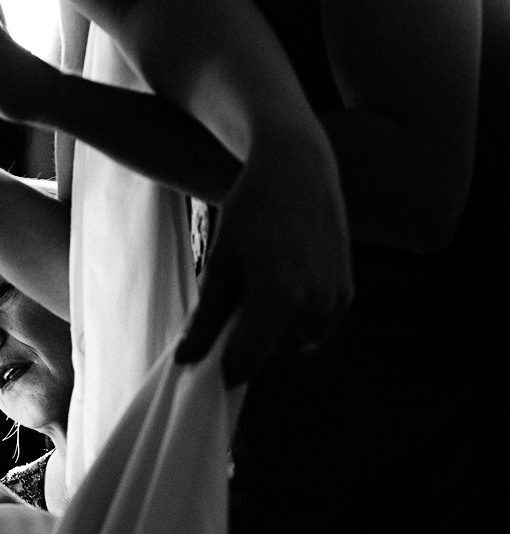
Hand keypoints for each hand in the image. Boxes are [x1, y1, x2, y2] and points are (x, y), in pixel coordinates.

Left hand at [176, 126, 352, 385]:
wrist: (299, 167)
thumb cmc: (251, 209)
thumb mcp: (220, 261)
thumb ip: (206, 318)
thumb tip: (187, 361)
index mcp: (278, 298)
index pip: (243, 366)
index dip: (220, 364)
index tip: (207, 348)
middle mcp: (313, 306)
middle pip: (265, 358)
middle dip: (244, 342)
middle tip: (236, 297)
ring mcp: (334, 303)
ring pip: (289, 347)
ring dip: (270, 332)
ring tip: (262, 284)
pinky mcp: (346, 297)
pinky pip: (312, 333)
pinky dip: (294, 322)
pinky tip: (286, 286)